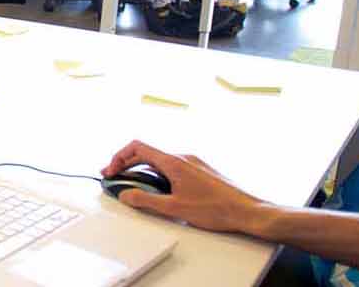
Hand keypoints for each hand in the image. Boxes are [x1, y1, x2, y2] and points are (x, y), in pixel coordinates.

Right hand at [100, 140, 271, 234]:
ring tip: (136, 188)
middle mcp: (183, 157)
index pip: (137, 147)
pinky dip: (159, 175)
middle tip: (116, 180)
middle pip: (147, 153)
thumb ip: (145, 200)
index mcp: (174, 161)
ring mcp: (193, 163)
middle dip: (127, 165)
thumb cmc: (217, 208)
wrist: (248, 211)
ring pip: (160, 160)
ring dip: (143, 171)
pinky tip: (161, 191)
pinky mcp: (201, 171)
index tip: (111, 171)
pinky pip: (173, 167)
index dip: (118, 157)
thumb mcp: (174, 208)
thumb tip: (125, 194)